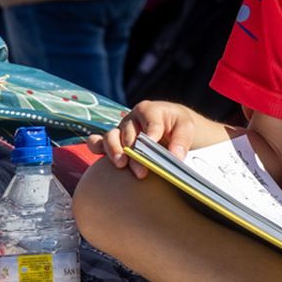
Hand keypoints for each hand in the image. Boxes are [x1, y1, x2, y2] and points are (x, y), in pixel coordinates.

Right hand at [87, 100, 202, 179]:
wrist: (170, 127)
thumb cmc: (177, 125)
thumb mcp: (186, 127)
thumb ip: (182, 141)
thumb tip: (175, 157)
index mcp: (149, 110)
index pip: (150, 122)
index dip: (151, 133)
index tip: (152, 142)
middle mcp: (131, 119)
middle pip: (129, 134)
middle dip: (135, 152)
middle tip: (142, 171)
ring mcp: (120, 130)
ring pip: (110, 137)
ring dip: (114, 151)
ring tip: (122, 164)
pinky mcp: (112, 142)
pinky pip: (97, 142)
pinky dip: (95, 147)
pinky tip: (99, 155)